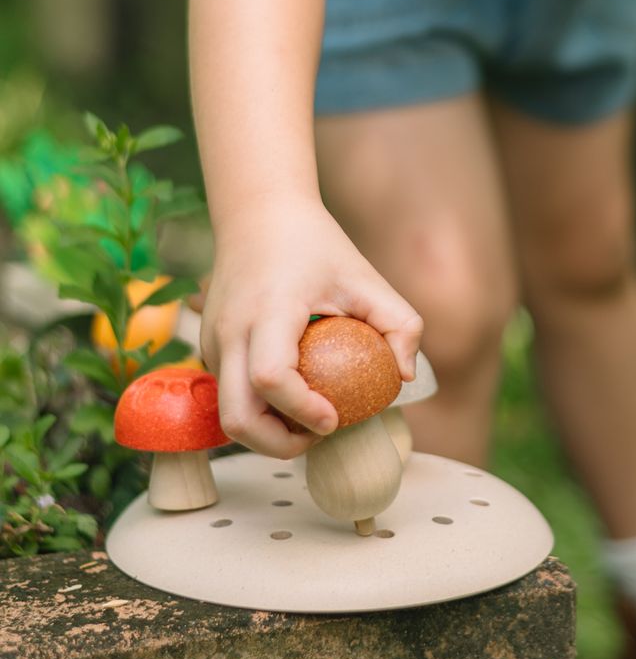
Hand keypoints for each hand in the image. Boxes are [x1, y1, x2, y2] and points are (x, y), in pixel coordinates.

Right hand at [200, 195, 422, 458]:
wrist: (259, 214)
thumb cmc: (317, 246)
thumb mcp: (366, 277)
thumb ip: (401, 324)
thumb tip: (403, 376)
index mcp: (269, 311)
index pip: (270, 377)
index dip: (300, 410)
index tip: (334, 419)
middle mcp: (229, 331)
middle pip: (236, 416)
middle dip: (278, 444)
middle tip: (320, 434)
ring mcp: (213, 342)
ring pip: (226, 414)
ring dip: (266, 432)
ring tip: (310, 419)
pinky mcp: (210, 348)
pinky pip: (228, 395)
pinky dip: (258, 411)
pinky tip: (294, 397)